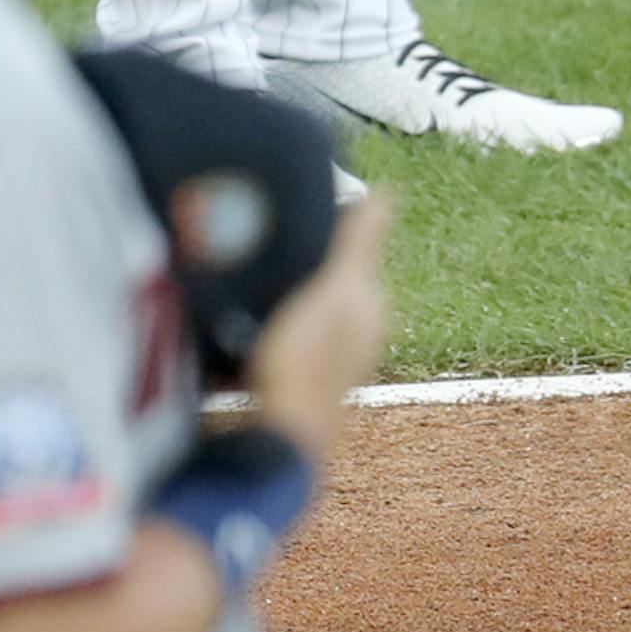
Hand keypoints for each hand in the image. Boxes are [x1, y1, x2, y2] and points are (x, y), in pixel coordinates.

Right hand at [247, 194, 389, 464]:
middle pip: (329, 274)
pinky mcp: (304, 375)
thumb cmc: (307, 361)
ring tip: (246, 270)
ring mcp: (333, 357)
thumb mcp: (332, 291)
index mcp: (372, 305)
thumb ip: (359, 244)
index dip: (328, 222)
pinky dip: (269, 317)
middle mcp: (361, 332)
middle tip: (260, 231)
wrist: (281, 439)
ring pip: (307, 301)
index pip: (357, 246)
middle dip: (301, 252)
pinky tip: (241, 316)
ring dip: (282, 286)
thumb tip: (389, 192)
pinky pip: (286, 329)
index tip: (290, 202)